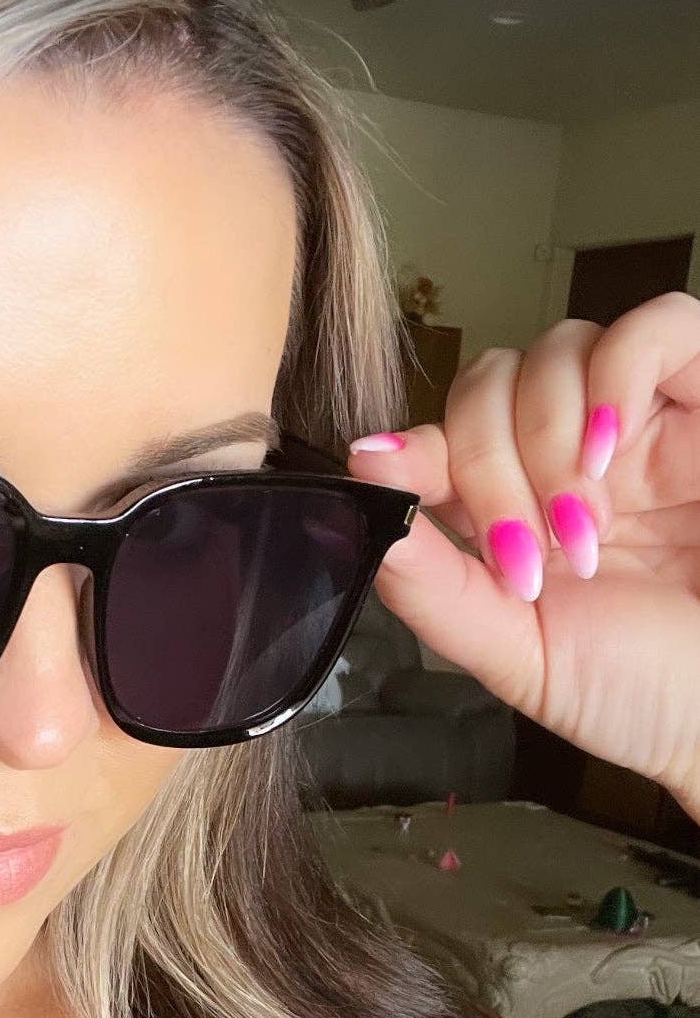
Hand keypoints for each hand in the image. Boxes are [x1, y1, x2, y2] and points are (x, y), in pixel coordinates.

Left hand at [346, 291, 699, 825]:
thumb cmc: (640, 692)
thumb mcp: (516, 652)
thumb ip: (430, 583)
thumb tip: (359, 494)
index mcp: (515, 510)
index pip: (443, 437)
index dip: (414, 454)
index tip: (392, 481)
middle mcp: (570, 454)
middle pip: (488, 384)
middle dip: (488, 469)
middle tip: (533, 560)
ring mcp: (640, 419)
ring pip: (555, 350)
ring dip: (547, 440)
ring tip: (586, 532)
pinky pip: (658, 325)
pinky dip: (615, 377)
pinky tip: (611, 454)